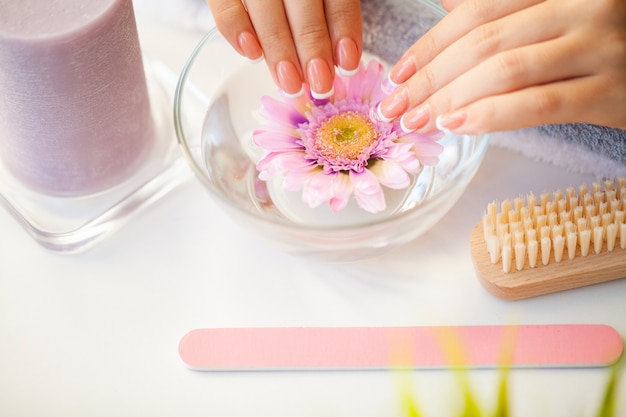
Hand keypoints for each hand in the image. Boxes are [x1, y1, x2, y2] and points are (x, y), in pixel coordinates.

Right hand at [206, 0, 361, 98]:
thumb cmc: (292, 0)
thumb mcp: (316, 0)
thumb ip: (325, 19)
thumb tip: (334, 63)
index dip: (343, 30)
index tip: (347, 64)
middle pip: (303, 5)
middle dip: (312, 48)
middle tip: (319, 83)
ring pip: (266, 9)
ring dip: (279, 48)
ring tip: (289, 81)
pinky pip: (226, 4)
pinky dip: (237, 29)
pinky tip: (252, 53)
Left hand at [377, 0, 625, 134]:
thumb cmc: (602, 42)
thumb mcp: (557, 13)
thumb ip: (507, 7)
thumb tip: (448, 5)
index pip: (478, 10)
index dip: (432, 44)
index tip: (400, 73)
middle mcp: (585, 5)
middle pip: (486, 41)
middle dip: (432, 77)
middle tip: (397, 106)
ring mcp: (602, 46)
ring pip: (506, 71)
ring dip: (451, 99)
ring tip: (418, 120)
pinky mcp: (612, 92)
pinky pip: (539, 104)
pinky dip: (491, 116)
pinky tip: (458, 126)